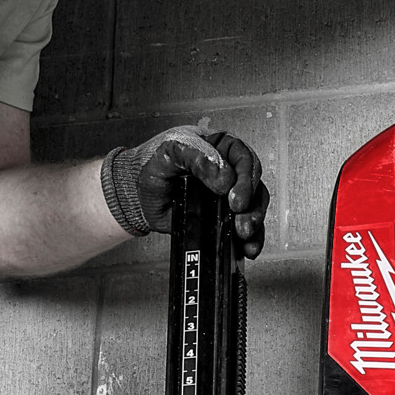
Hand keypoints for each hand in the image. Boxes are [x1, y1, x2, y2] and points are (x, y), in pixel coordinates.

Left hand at [100, 120, 268, 258]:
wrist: (138, 197)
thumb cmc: (152, 168)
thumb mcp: (169, 151)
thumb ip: (196, 156)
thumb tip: (224, 177)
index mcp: (218, 147)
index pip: (242, 156)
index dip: (243, 176)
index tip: (230, 194)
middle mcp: (229, 170)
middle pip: (254, 182)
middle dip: (251, 200)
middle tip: (238, 213)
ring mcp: (230, 195)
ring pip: (256, 205)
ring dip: (254, 220)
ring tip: (243, 231)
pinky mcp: (226, 218)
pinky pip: (249, 227)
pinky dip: (253, 238)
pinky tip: (248, 246)